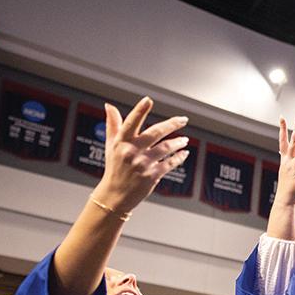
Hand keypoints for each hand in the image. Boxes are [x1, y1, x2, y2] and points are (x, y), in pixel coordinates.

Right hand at [92, 97, 189, 214]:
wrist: (115, 195)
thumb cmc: (114, 168)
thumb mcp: (111, 145)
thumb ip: (113, 125)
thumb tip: (109, 106)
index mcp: (121, 142)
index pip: (131, 122)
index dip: (140, 110)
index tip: (148, 100)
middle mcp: (131, 151)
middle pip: (155, 132)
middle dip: (172, 124)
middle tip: (183, 119)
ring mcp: (142, 164)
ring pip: (166, 147)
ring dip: (178, 142)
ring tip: (184, 140)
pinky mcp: (151, 176)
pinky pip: (170, 163)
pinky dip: (179, 157)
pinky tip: (184, 153)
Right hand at [272, 117, 294, 210]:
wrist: (284, 199)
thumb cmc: (286, 186)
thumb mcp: (284, 170)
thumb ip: (286, 160)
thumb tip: (283, 152)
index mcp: (284, 160)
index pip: (283, 141)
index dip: (283, 129)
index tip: (282, 118)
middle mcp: (289, 161)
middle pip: (293, 141)